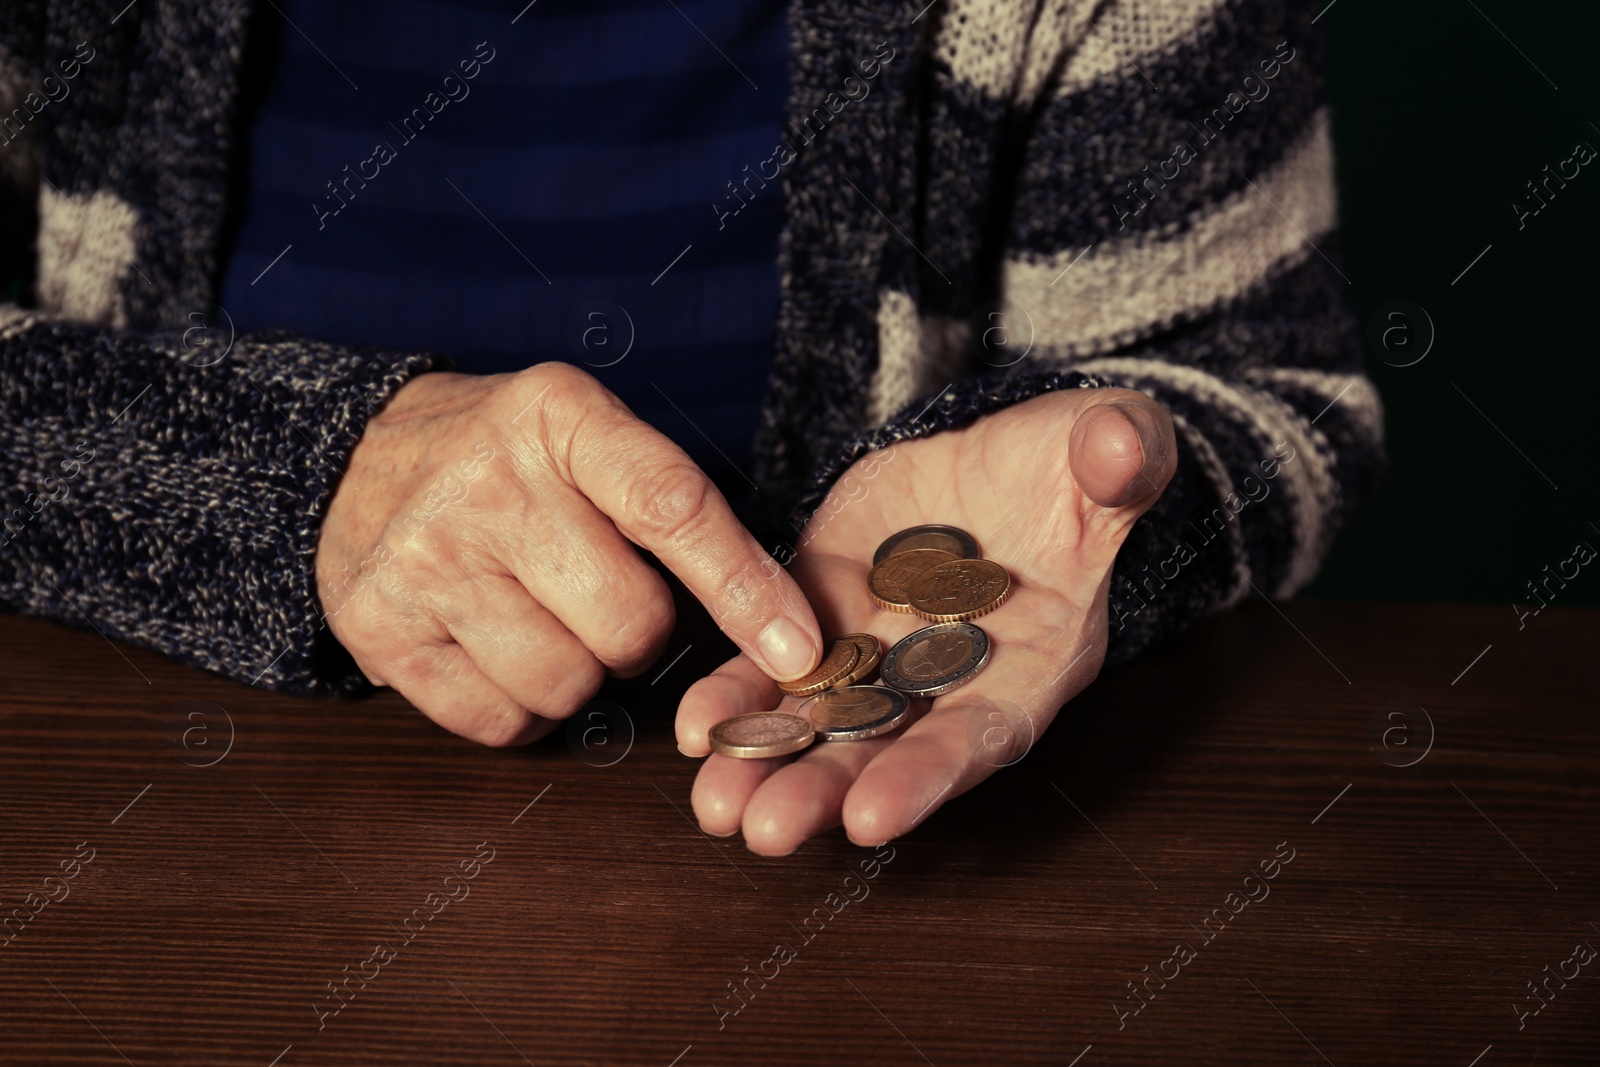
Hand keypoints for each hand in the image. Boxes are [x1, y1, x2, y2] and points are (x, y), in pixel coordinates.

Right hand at [315, 363, 821, 744]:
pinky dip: (517, 708)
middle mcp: (487, 482)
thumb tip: (782, 631)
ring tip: (537, 617)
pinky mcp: (376, 628)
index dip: (743, 588)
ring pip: (566, 686)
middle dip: (634, 633)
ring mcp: (424, 558)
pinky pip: (498, 723)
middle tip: (596, 595)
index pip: (672, 507)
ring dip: (576, 675)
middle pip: (629, 625)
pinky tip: (493, 649)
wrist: (352, 459)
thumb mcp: (585, 433)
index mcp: (560, 417)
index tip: (798, 649)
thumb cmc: (505, 459)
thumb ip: (669, 504)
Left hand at [675, 388, 1175, 853]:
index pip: (982, 734)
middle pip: (885, 750)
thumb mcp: (1106, 445)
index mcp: (1034, 661)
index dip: (928, 777)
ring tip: (715, 803)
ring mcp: (880, 651)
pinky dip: (736, 698)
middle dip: (824, 790)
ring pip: (820, 723)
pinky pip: (771, 665)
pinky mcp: (822, 612)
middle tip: (764, 828)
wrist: (1001, 456)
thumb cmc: (1072, 464)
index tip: (871, 817)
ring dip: (767, 765)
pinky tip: (697, 726)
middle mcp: (949, 678)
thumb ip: (1121, 457)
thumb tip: (1123, 449)